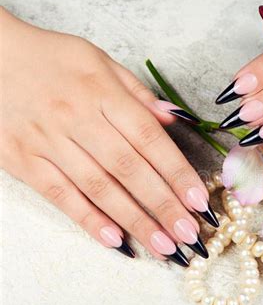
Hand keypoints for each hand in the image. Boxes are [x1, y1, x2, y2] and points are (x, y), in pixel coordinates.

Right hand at [0, 8, 216, 265]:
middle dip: (163, 205)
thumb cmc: (53, 59)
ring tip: (163, 246)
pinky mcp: (22, 160)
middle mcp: (77, 119)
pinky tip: (115, 241)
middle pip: (129, 169)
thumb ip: (138, 94)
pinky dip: (88, 219)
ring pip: (99, 188)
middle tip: (189, 235)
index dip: (176, 172)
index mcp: (102, 93)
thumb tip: (173, 121)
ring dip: (134, 220)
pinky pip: (60, 195)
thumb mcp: (100, 61)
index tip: (199, 200)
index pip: (149, 139)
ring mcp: (48, 142)